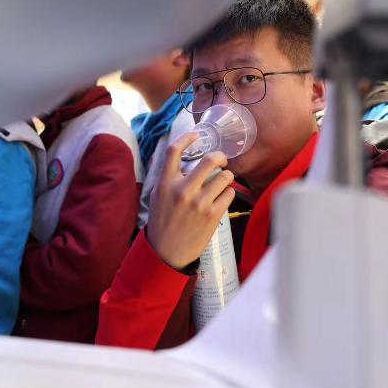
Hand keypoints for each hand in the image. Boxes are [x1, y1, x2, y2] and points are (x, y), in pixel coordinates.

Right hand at [145, 132, 234, 269]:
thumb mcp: (158, 196)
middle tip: (221, 159)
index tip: (196, 135)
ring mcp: (199, 203)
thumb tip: (179, 157)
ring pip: (224, 177)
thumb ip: (168, 177)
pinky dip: (228, 192)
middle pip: (209, 159)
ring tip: (223, 181)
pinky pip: (229, 194)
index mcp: (165, 183)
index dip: (187, 138)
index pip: (174, 151)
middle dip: (220, 156)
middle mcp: (182, 190)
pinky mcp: (212, 215)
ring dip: (227, 176)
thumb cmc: (162, 221)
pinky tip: (222, 196)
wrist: (167, 252)